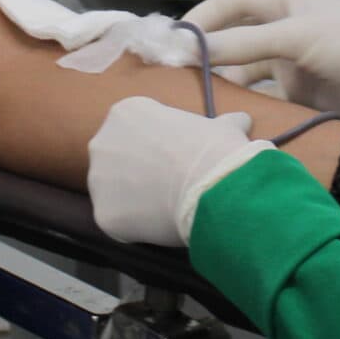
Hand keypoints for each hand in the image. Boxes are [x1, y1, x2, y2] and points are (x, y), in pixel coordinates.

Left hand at [87, 98, 272, 245]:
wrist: (211, 186)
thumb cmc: (216, 149)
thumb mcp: (223, 128)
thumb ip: (223, 123)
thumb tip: (241, 119)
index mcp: (126, 113)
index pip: (135, 129)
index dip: (157, 146)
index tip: (177, 158)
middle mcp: (102, 141)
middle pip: (117, 159)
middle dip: (136, 170)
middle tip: (167, 184)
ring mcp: (98, 180)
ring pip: (113, 191)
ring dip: (132, 199)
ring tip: (164, 207)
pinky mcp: (102, 214)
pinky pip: (117, 221)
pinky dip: (133, 226)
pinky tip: (158, 225)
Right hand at [185, 0, 339, 134]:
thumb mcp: (297, 38)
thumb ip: (244, 44)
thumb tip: (189, 51)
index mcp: (291, 3)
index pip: (235, 1)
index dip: (204, 16)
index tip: (173, 40)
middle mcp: (288, 30)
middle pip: (236, 37)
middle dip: (206, 52)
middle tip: (172, 74)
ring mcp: (295, 65)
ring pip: (247, 71)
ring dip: (222, 82)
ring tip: (190, 101)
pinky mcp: (303, 97)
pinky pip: (264, 97)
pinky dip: (244, 105)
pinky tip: (223, 118)